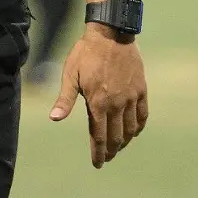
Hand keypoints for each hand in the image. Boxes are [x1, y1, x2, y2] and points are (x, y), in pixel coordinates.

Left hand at [49, 23, 147, 167]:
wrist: (111, 33)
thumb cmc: (86, 53)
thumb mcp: (70, 74)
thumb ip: (65, 99)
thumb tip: (55, 119)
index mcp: (98, 103)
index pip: (99, 137)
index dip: (99, 153)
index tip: (98, 164)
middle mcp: (116, 104)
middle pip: (116, 137)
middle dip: (112, 151)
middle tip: (108, 158)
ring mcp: (131, 97)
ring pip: (130, 128)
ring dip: (125, 141)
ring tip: (120, 147)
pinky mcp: (141, 89)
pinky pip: (143, 114)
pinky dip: (139, 126)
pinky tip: (135, 131)